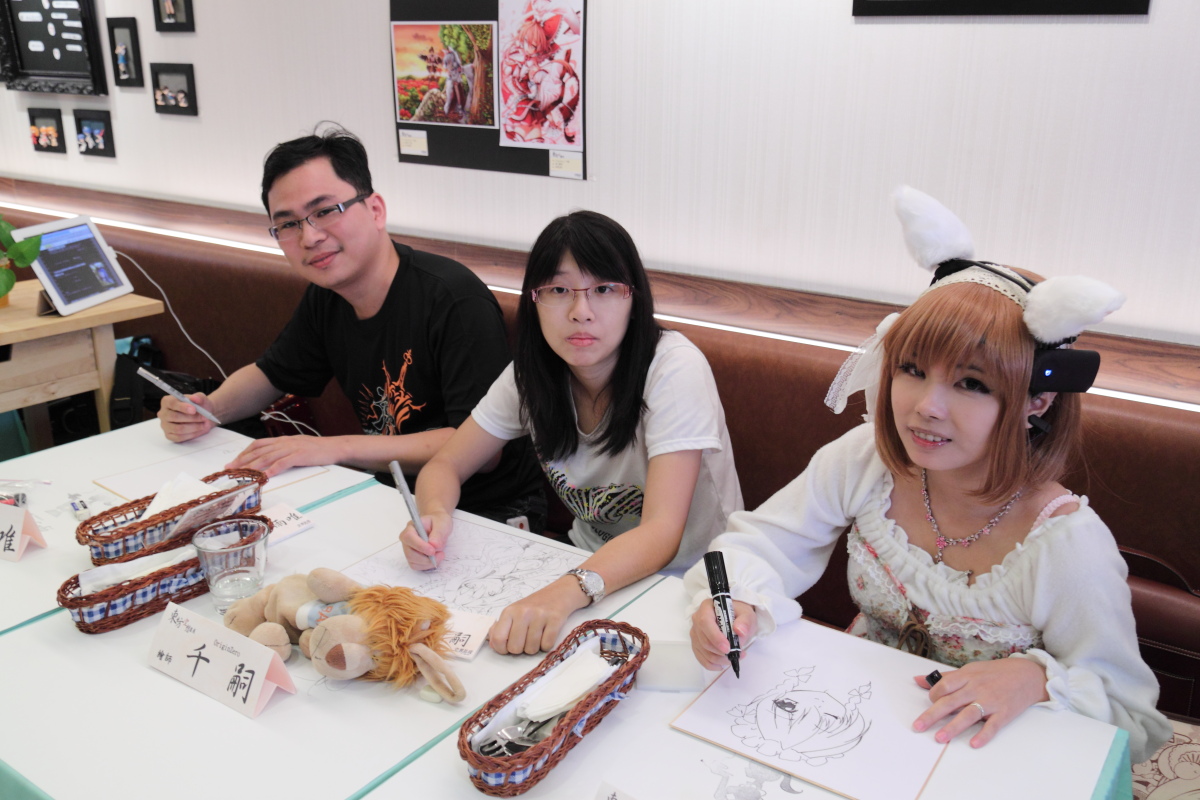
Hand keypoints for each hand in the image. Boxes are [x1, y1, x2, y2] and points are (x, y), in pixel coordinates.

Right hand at [158, 392, 215, 442]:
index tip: (194, 409)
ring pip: (178, 429)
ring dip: (194, 427)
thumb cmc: (199, 405)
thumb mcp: (201, 398)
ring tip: (205, 424)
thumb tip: (195, 398)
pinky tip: (200, 430)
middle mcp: (163, 413)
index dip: (183, 407)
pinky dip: (192, 434)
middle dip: (192, 418)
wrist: (203, 415)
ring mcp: (165, 425)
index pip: (172, 403)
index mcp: (167, 401)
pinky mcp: (169, 435)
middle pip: (175, 417)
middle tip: (204, 418)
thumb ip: (198, 397)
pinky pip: (179, 437)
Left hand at [226, 435, 338, 476]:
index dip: (244, 453)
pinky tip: (265, 476)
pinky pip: (284, 463)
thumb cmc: (317, 449)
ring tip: (242, 474)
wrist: (334, 447)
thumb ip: (283, 451)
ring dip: (253, 466)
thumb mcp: (296, 446)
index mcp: (282, 440)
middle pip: (258, 451)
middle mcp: (284, 442)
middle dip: (243, 460)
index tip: (233, 462)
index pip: (258, 445)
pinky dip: (273, 469)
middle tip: (230, 469)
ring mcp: (292, 448)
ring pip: (268, 457)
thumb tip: (269, 460)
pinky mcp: (300, 455)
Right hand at [400, 511, 450, 569]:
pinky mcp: (413, 557)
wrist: (438, 525)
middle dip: (425, 558)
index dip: (420, 546)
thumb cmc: (438, 522)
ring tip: (440, 555)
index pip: (409, 537)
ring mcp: (408, 549)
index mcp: (411, 527)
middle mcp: (406, 540)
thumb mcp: (442, 524)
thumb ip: (438, 533)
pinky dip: (427, 566)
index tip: (433, 551)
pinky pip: (416, 566)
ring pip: (413, 561)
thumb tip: (434, 545)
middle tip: (440, 554)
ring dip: (427, 562)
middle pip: (409, 553)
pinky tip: (435, 559)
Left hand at [489, 577, 589, 654]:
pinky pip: (547, 645)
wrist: (558, 594)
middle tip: (525, 640)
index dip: (502, 649)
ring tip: (537, 636)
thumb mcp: (513, 613)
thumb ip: (500, 628)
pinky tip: (546, 635)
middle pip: (515, 648)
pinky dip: (547, 645)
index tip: (508, 647)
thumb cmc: (534, 606)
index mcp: (509, 611)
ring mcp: (539, 616)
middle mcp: (523, 612)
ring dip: (535, 647)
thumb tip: (493, 644)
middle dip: (521, 650)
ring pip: (531, 649)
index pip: (498, 639)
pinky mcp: (555, 620)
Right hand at [690, 598, 756, 670]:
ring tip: (734, 657)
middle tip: (738, 654)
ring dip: (719, 659)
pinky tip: (722, 664)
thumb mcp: (747, 614)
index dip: (715, 637)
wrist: (735, 618)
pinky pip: (701, 658)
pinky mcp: (696, 644)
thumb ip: (745, 621)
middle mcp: (697, 619)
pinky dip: (712, 664)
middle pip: (704, 640)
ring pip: (703, 651)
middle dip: (720, 652)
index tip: (728, 648)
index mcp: (707, 608)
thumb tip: (739, 631)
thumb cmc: (739, 614)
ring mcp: (695, 633)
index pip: (705, 622)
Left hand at [912, 657, 1049, 747]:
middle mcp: (977, 688)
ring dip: (953, 727)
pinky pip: (993, 725)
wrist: (1028, 675)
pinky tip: (974, 743)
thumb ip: (945, 677)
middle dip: (932, 715)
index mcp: (967, 676)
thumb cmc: (996, 673)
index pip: (944, 686)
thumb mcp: (970, 670)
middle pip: (950, 702)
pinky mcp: (1004, 713)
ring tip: (940, 738)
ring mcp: (991, 701)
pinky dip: (984, 735)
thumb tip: (918, 680)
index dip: (933, 695)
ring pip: (968, 714)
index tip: (931, 703)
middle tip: (918, 727)